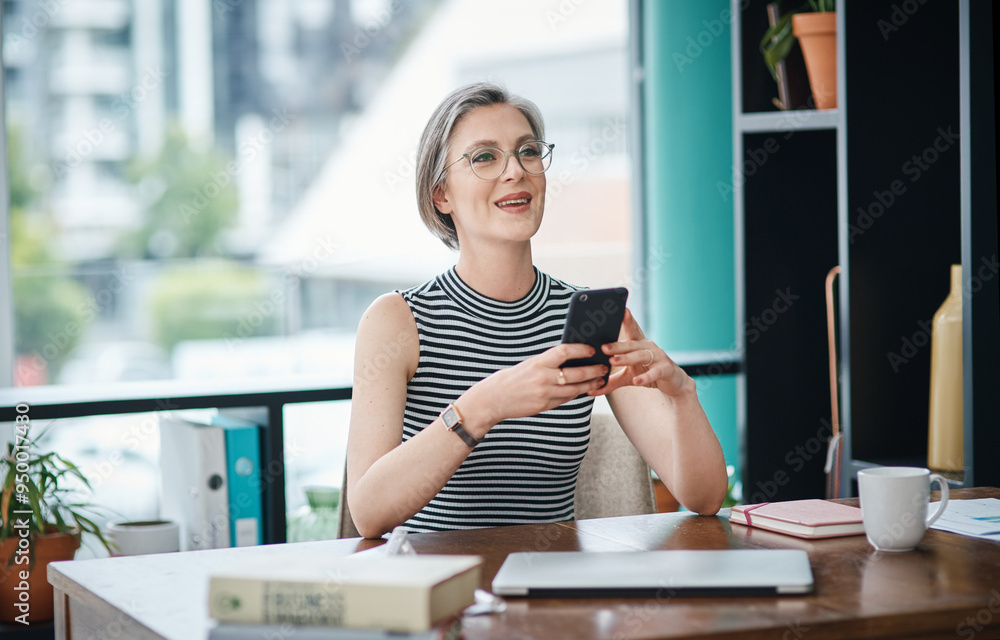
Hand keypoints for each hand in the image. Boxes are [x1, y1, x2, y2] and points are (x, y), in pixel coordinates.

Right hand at [458, 343, 607, 434]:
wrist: (492, 399)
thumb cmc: (511, 379)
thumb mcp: (528, 365)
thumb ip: (547, 363)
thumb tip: (570, 359)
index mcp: (538, 362)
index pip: (565, 351)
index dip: (581, 349)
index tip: (592, 349)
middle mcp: (543, 378)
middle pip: (576, 373)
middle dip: (593, 370)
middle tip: (603, 368)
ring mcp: (545, 394)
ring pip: (575, 389)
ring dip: (589, 385)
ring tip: (599, 380)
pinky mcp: (544, 406)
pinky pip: (566, 399)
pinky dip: (576, 394)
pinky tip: (584, 390)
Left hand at [590, 308, 693, 397]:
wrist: (674, 384)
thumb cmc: (649, 373)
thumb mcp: (628, 377)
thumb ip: (611, 381)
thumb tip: (591, 390)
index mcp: (638, 344)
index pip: (631, 330)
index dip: (626, 320)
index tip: (620, 310)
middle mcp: (648, 347)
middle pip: (631, 344)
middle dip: (617, 345)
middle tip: (603, 347)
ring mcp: (658, 357)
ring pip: (641, 356)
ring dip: (627, 358)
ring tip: (614, 361)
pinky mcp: (666, 369)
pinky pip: (655, 372)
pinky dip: (645, 376)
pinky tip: (637, 381)